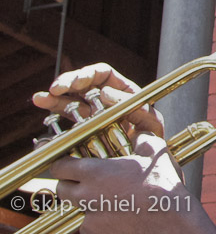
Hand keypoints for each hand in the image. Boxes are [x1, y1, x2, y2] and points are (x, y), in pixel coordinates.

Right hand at [33, 63, 163, 137]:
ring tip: (40, 98)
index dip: (88, 74)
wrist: (146, 163)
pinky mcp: (83, 127)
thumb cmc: (152, 138)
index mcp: (123, 90)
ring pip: (71, 98)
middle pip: (83, 83)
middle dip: (68, 82)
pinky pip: (67, 117)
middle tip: (56, 89)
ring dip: (55, 96)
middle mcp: (105, 98)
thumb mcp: (149, 120)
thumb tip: (104, 91)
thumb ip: (130, 105)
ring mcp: (92, 111)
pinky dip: (53, 112)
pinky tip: (43, 108)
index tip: (77, 82)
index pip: (103, 74)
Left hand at [50, 134, 215, 233]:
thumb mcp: (153, 151)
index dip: (62, 163)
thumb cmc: (161, 184)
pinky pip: (86, 226)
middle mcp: (86, 195)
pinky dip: (94, 221)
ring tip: (101, 199)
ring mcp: (90, 218)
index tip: (67, 163)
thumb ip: (140, 139)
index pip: (59, 166)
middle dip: (69, 184)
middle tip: (83, 181)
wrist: (170, 219)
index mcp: (95, 172)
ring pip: (72, 209)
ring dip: (82, 203)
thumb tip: (139, 134)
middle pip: (61, 189)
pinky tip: (111, 215)